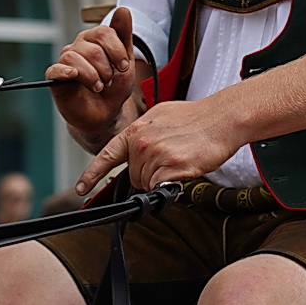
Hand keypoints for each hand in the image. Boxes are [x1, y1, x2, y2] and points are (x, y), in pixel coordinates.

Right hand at [47, 7, 137, 143]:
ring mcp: (65, 62)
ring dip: (93, 75)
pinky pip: (55, 68)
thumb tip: (123, 9)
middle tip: (110, 81)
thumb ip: (124, 36)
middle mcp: (77, 47)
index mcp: (94, 40)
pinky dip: (64, 71)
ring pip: (74, 57)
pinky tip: (73, 77)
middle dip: (107, 67)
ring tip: (99, 87)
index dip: (117, 51)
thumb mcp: (125, 61)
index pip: (104, 32)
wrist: (106, 113)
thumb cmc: (115, 86)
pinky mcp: (55, 79)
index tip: (124, 67)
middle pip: (92, 47)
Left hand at [74, 98, 241, 193]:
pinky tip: (185, 167)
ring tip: (181, 158)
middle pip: (134, 176)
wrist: (223, 117)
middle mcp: (142, 143)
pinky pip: (162, 188)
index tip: (82, 188)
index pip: (107, 155)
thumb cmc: (199, 117)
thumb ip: (144, 133)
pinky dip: (172, 184)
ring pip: (148, 184)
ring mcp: (155, 155)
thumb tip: (137, 149)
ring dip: (163, 178)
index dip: (92, 174)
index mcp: (137, 129)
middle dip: (149, 174)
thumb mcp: (161, 116)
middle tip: (172, 157)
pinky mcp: (171, 167)